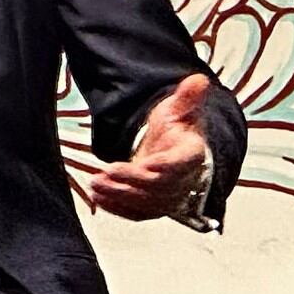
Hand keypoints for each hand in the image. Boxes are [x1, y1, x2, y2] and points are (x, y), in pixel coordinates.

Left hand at [87, 75, 215, 221]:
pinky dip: (116, 208)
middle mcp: (183, 181)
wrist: (173, 151)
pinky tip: (99, 197)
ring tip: (96, 184)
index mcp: (191, 156)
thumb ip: (187, 97)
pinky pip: (135, 213)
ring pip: (145, 203)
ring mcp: (168, 198)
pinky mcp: (152, 207)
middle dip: (131, 181)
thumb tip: (197, 80)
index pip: (181, 164)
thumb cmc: (177, 130)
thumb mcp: (179, 109)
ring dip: (118, 195)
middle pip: (157, 186)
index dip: (166, 166)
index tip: (148, 164)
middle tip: (106, 173)